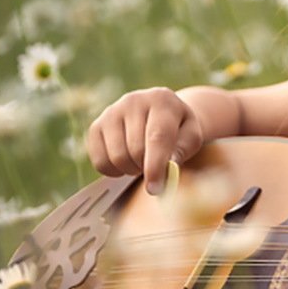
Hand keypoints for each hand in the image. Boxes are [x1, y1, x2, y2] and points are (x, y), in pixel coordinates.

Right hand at [85, 87, 207, 193]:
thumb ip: (183, 150)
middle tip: (155, 168)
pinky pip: (99, 160)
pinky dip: (113, 171)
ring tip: (142, 163)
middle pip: (135, 149)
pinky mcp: (96, 126)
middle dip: (146, 168)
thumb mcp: (191, 137)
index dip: (156, 165)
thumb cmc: (178, 130)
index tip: (155, 189)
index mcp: (161, 100)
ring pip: (116, 157)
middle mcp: (133, 101)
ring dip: (131, 169)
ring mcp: (111, 112)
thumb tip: (167, 167)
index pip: (157, 137)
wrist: (159, 114)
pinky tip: (126, 163)